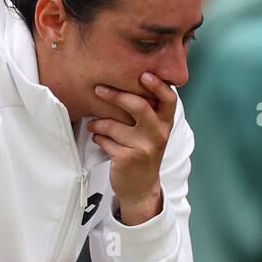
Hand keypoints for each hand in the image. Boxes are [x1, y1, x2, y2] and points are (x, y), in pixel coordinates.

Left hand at [89, 74, 175, 221]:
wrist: (142, 187)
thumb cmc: (144, 153)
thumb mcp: (153, 133)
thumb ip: (149, 112)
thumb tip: (128, 83)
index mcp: (165, 124)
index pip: (169, 99)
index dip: (158, 85)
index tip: (144, 74)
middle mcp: (158, 135)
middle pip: (138, 106)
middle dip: (116, 95)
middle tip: (99, 89)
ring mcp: (143, 148)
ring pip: (114, 125)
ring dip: (98, 123)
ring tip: (93, 124)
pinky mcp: (127, 159)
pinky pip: (106, 141)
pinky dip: (98, 137)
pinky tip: (98, 138)